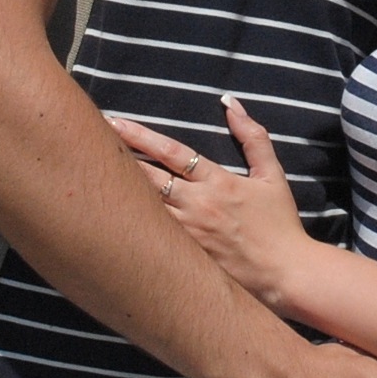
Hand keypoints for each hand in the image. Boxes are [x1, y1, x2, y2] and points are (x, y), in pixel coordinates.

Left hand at [109, 95, 309, 311]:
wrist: (286, 275)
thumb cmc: (280, 224)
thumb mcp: (272, 175)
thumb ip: (253, 137)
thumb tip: (230, 103)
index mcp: (218, 183)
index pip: (172, 153)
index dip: (141, 136)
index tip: (115, 122)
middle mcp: (198, 207)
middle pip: (148, 178)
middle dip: (119, 157)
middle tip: (90, 141)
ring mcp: (189, 236)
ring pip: (146, 209)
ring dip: (121, 192)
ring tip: (92, 176)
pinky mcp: (186, 260)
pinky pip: (152, 239)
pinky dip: (132, 226)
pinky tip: (110, 219)